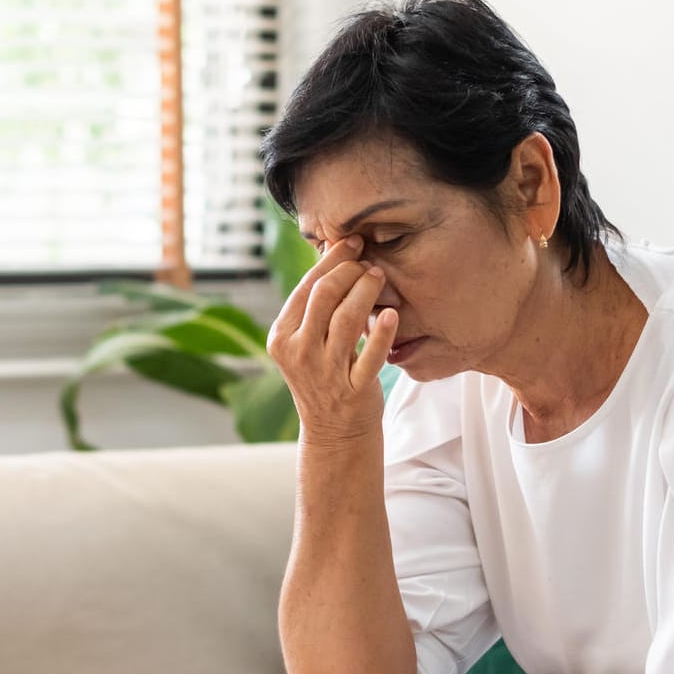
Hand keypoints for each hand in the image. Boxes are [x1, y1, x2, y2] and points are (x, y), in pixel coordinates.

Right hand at [267, 235, 398, 443]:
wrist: (333, 432)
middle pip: (325, 296)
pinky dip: (382, 333)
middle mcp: (299, 353)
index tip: (353, 241)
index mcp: (282, 336)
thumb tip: (332, 248)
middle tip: (369, 263)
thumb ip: (314, 304)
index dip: (332, 259)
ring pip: (347, 319)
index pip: (307, 286)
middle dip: (350, 271)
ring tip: (379, 277)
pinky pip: (370, 356)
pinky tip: (391, 314)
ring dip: (367, 290)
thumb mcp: (305, 341)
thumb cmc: (323, 375)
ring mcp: (325, 373)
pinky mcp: (353, 390)